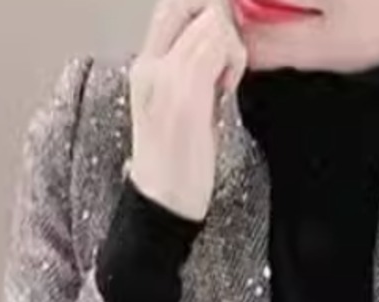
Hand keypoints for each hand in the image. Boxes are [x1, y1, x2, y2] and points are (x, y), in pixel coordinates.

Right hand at [128, 0, 247, 221]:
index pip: (172, 6)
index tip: (223, 40)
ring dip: (231, 48)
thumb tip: (219, 43)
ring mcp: (166, 76)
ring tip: (224, 85)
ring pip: (211, 21)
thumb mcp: (177, 107)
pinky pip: (219, 47)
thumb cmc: (175, 166)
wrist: (162, 204)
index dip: (205, 10)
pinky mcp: (186, 94)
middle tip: (228, 60)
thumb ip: (192, 70)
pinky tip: (226, 92)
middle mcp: (149, 64)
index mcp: (144, 66)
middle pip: (189, 2)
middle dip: (220, 19)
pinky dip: (233, 62)